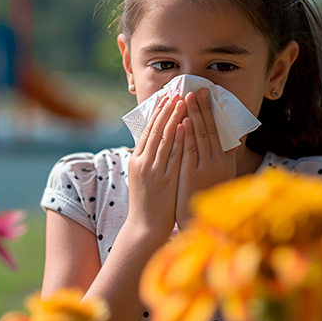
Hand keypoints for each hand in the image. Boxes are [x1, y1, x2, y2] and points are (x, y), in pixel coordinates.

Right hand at [126, 93, 186, 239]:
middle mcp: (142, 163)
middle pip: (155, 131)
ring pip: (164, 139)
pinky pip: (173, 155)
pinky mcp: (164, 180)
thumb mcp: (142, 178)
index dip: (156, 113)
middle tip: (175, 92)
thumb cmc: (147, 203)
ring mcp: (153, 171)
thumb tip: (157, 143)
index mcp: (136, 161)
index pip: (146, 131)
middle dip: (166, 110)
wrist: (144, 227)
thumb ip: (148, 160)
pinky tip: (184, 125)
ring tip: (182, 102)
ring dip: (173, 118)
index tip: (165, 98)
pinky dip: (179, 139)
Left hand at [176, 88, 236, 228]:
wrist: (196, 221)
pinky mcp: (194, 174)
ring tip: (188, 98)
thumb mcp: (219, 177)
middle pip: (211, 128)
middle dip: (203, 107)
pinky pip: (190, 150)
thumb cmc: (205, 196)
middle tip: (197, 88)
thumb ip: (223, 158)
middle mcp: (220, 162)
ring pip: (200, 136)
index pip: (219, 130)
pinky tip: (182, 121)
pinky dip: (187, 134)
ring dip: (194, 115)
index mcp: (226, 160)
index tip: (208, 95)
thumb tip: (231, 141)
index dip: (212, 111)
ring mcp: (207, 168)